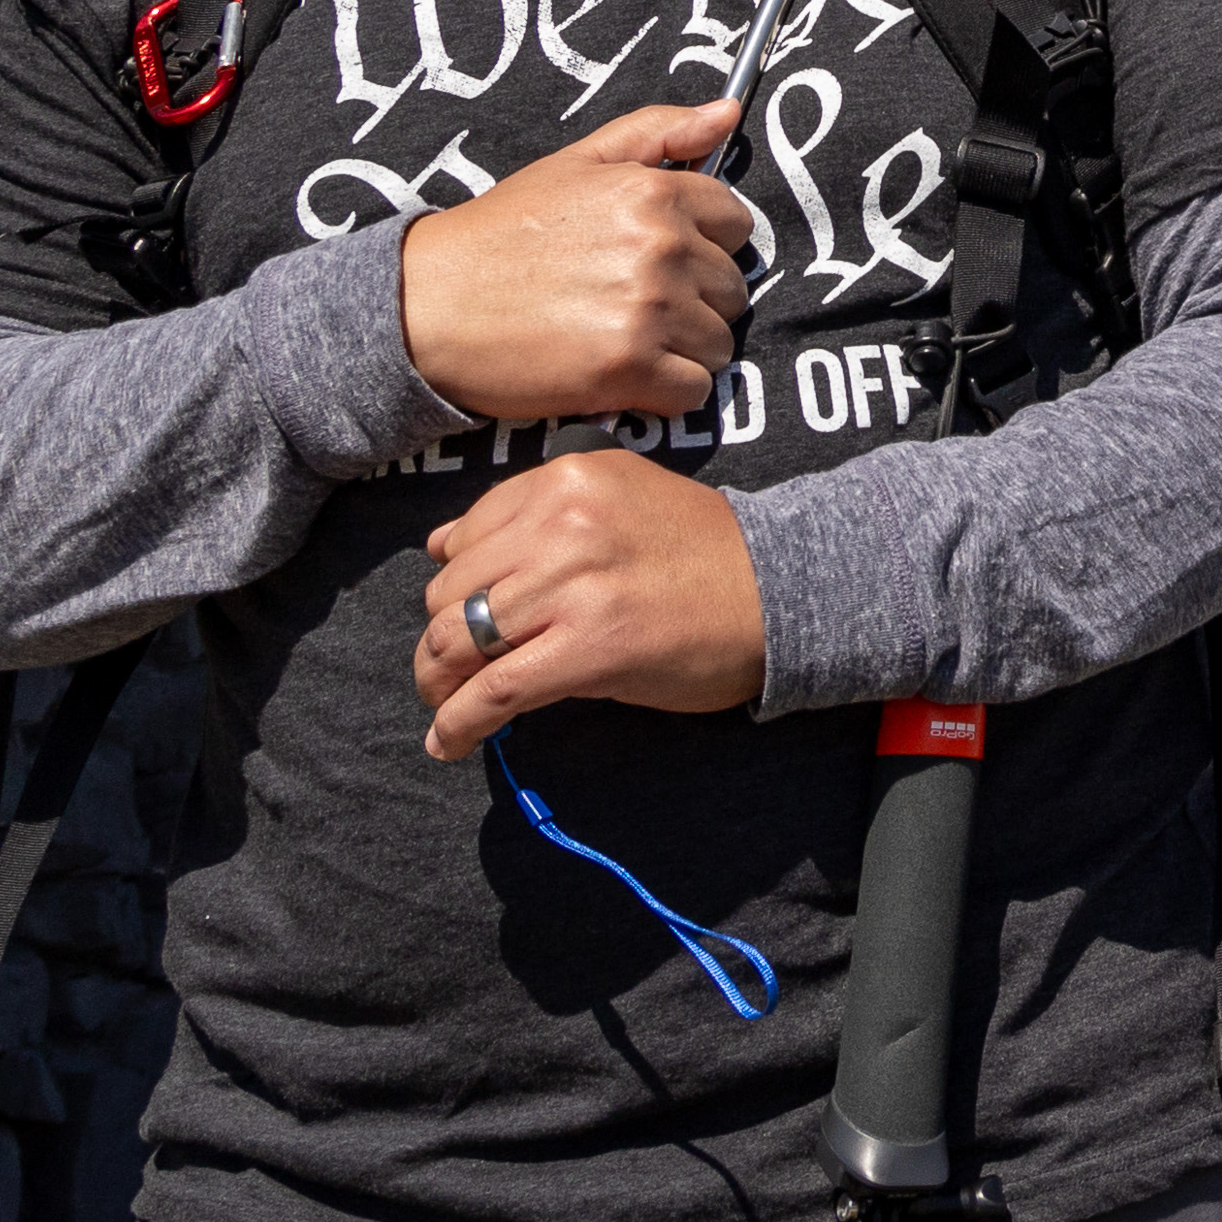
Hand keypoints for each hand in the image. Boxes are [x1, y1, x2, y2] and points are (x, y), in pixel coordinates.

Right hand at [398, 101, 756, 421]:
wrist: (425, 307)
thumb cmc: (500, 236)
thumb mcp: (576, 163)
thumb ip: (658, 132)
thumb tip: (728, 113)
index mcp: (653, 193)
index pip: (736, 224)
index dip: (704, 246)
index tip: (663, 261)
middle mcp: (660, 248)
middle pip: (731, 290)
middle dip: (695, 301)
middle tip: (634, 305)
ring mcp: (648, 310)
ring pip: (718, 344)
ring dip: (682, 350)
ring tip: (626, 339)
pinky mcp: (628, 369)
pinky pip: (693, 391)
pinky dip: (665, 393)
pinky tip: (623, 376)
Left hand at [413, 450, 764, 760]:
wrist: (783, 592)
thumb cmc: (703, 551)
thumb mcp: (618, 498)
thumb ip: (534, 512)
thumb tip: (440, 545)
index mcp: (568, 479)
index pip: (465, 537)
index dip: (453, 585)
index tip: (458, 615)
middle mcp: (564, 523)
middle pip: (450, 593)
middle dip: (438, 639)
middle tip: (447, 672)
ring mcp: (574, 586)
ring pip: (457, 642)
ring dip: (440, 684)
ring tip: (446, 705)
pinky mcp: (587, 649)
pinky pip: (493, 692)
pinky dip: (460, 724)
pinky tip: (451, 742)